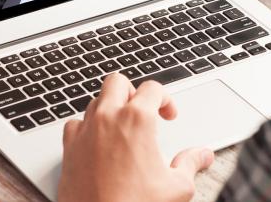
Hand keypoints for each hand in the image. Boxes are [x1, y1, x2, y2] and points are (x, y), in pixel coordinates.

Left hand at [58, 74, 214, 201]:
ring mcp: (84, 132)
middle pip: (117, 82)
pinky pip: (75, 124)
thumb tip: (202, 155)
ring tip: (123, 129)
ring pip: (95, 101)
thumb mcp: (177, 188)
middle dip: (133, 93)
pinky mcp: (68, 149)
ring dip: (110, 108)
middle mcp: (107, 118)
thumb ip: (190, 164)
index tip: (168, 115)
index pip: (152, 88)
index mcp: (136, 120)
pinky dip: (87, 127)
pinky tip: (98, 143)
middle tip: (144, 112)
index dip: (166, 99)